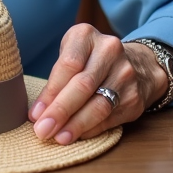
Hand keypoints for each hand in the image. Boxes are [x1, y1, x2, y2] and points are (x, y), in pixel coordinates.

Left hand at [28, 24, 166, 143]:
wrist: (136, 64)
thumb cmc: (90, 60)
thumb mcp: (71, 55)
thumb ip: (56, 79)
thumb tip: (39, 113)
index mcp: (86, 35)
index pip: (68, 65)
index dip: (51, 92)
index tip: (36, 113)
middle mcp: (109, 51)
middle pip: (83, 85)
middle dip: (61, 111)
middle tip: (43, 130)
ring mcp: (125, 74)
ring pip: (99, 105)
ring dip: (76, 125)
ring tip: (59, 137)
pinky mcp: (134, 98)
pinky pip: (110, 119)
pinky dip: (91, 130)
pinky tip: (77, 136)